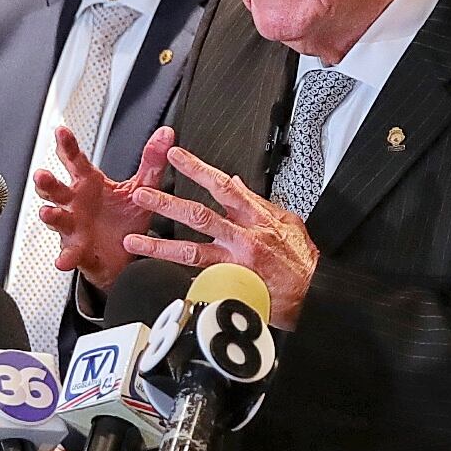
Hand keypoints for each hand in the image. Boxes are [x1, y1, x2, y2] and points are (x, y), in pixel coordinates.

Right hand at [30, 124, 173, 290]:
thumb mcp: (141, 187)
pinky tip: (64, 260)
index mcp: (89, 184)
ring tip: (48, 213)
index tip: (61, 131)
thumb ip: (152, 160)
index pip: (76, 161)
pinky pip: (70, 253)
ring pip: (57, 219)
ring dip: (51, 216)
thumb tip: (165, 134)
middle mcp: (76, 204)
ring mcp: (74, 227)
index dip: (67, 146)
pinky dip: (66, 257)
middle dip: (47, 182)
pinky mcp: (79, 251)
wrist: (125, 255)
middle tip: (41, 175)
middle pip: (57, 189)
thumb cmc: (124, 218)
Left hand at [127, 145, 320, 327]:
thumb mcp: (288, 222)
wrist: (316, 294)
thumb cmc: (302, 262)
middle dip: (168, 203)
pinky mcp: (232, 285)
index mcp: (257, 217)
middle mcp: (243, 237)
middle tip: (143, 194)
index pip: (223, 186)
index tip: (176, 156)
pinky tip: (158, 277)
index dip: (198, 169)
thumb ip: (259, 202)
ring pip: (191, 250)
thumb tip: (237, 184)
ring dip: (159, 245)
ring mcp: (235, 262)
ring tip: (134, 240)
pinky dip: (180, 279)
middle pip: (199, 215)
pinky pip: (201, 280)